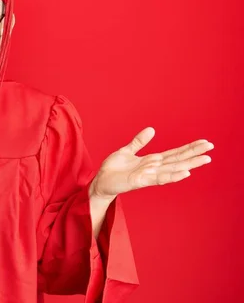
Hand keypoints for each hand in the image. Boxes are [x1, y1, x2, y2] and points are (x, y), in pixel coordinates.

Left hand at [89, 127, 213, 199]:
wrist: (100, 182)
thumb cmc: (113, 169)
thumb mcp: (126, 151)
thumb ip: (139, 142)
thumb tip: (152, 129)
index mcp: (151, 161)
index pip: (174, 153)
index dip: (189, 148)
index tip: (204, 142)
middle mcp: (153, 169)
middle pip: (177, 160)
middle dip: (194, 154)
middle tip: (211, 147)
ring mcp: (148, 176)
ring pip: (173, 169)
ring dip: (189, 164)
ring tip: (205, 159)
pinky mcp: (140, 181)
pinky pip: (159, 179)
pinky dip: (173, 176)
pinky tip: (185, 173)